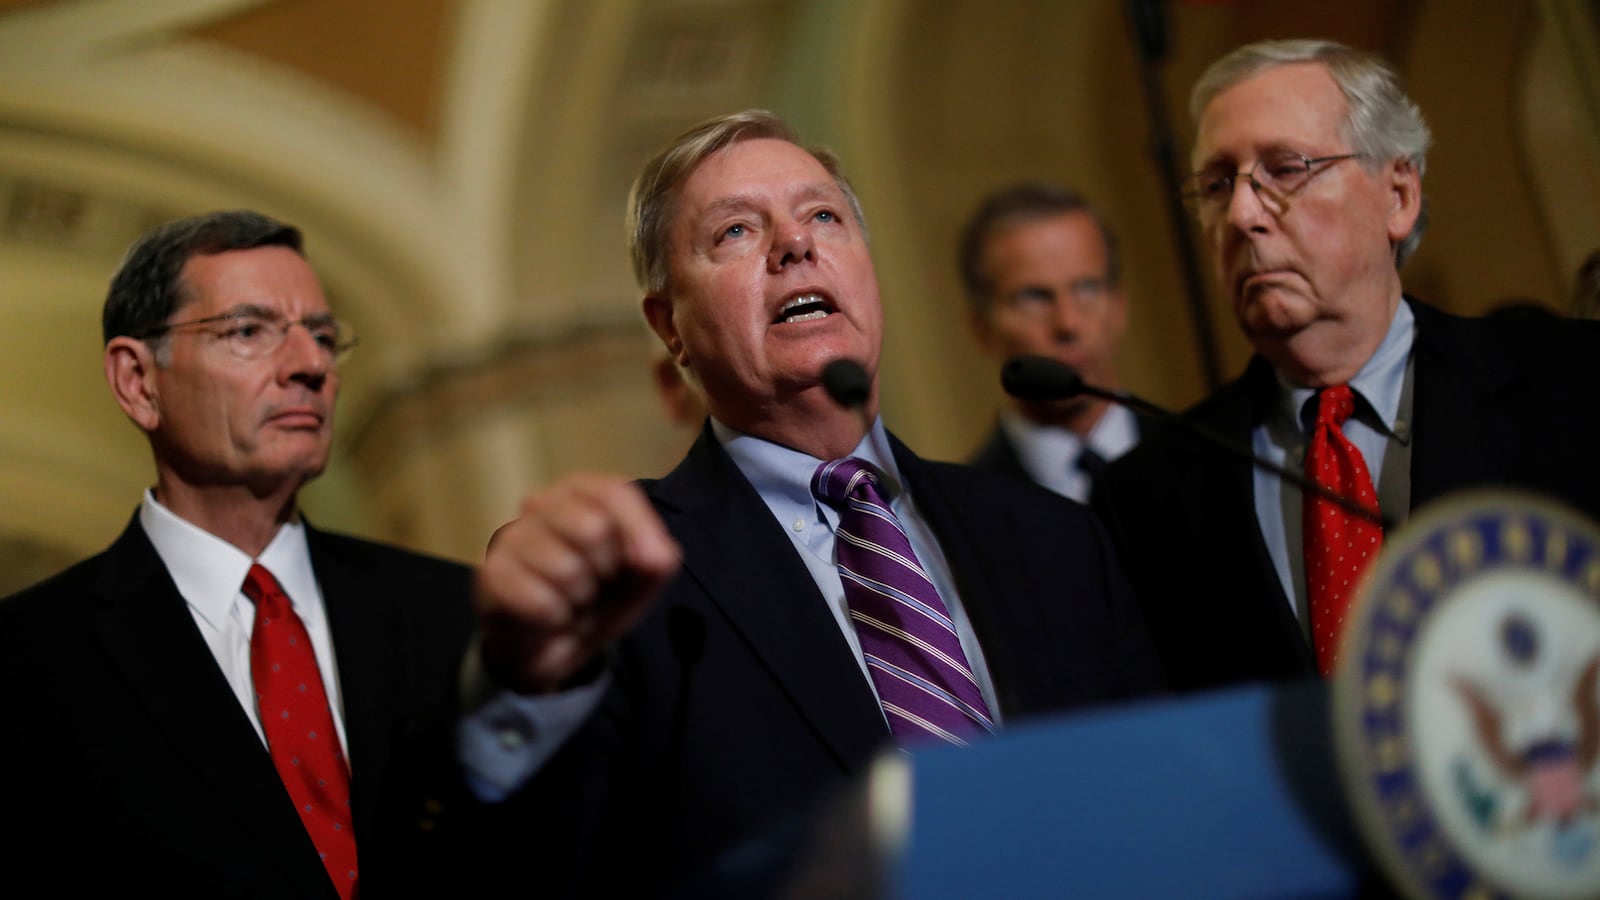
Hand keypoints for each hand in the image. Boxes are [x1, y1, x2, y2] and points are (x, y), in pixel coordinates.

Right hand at [475, 474, 680, 693]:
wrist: (550, 645)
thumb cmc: (599, 599)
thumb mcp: (641, 581)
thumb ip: (658, 561)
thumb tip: (656, 555)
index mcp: (581, 492)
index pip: (614, 492)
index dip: (639, 531)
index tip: (649, 564)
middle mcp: (542, 503)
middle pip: (593, 528)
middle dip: (607, 570)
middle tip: (597, 584)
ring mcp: (511, 536)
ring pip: (567, 569)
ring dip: (580, 599)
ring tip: (571, 600)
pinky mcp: (491, 574)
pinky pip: (540, 599)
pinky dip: (556, 617)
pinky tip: (548, 615)